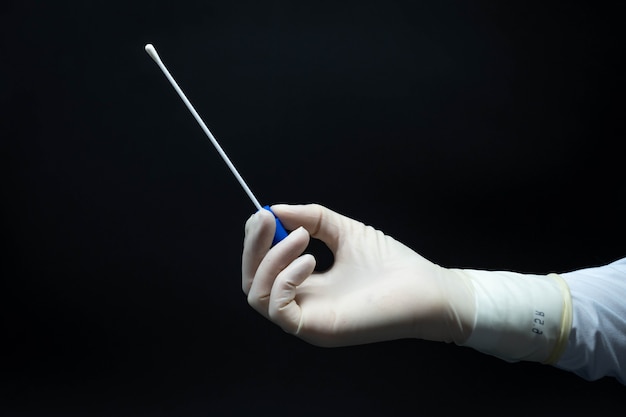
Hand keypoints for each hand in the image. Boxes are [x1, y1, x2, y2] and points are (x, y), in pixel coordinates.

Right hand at [241, 204, 475, 346]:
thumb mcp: (344, 231)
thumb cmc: (391, 263)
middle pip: (252, 281)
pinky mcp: (316, 329)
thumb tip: (275, 208)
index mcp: (306, 285)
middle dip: (253, 246)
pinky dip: (284, 278)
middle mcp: (301, 304)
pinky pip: (277, 308)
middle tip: (265, 219)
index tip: (265, 213)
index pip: (262, 267)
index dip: (257, 240)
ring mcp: (307, 319)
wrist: (427, 288)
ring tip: (301, 237)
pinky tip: (310, 259)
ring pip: (257, 295)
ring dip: (270, 258)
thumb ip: (311, 219)